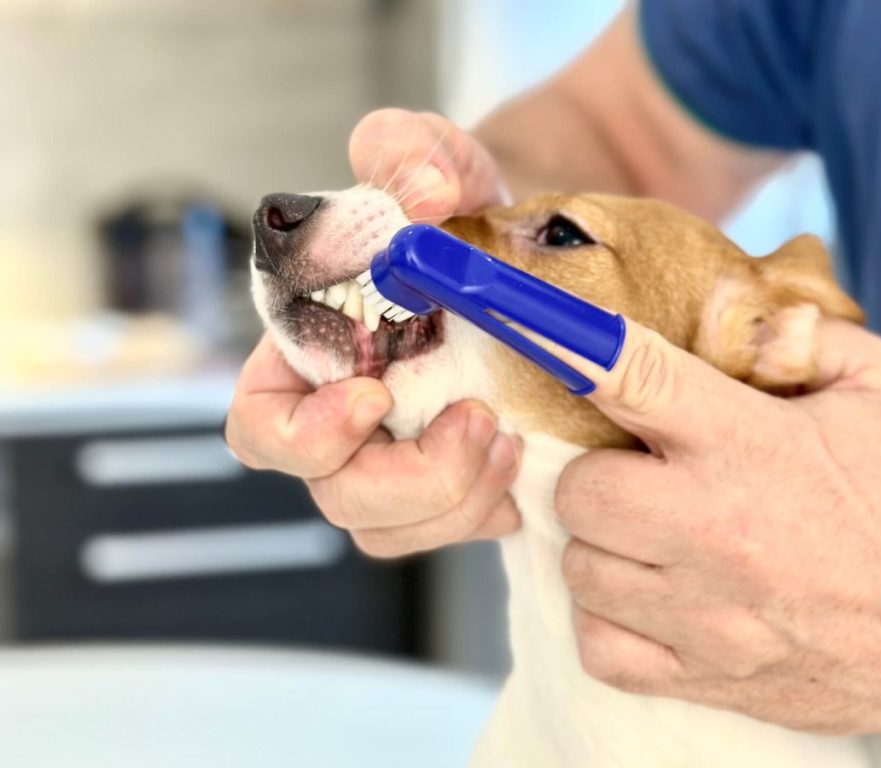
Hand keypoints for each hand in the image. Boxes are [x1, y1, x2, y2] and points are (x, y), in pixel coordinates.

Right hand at [226, 109, 519, 556]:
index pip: (259, 426)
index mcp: (309, 354)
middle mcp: (339, 420)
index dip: (302, 435)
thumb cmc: (458, 209)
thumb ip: (412, 153)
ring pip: (388, 529)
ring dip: (455, 502)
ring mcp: (391, 460)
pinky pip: (445, 533)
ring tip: (510, 442)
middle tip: (481, 422)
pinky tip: (522, 473)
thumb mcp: (436, 160)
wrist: (522, 251)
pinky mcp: (444, 486)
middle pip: (333, 493)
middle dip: (410, 479)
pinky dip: (484, 515)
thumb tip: (426, 194)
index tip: (374, 397)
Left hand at [553, 319, 880, 765]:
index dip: (572, 347)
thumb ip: (809, 337)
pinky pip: (601, 647)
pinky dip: (608, 620)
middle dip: (595, 474)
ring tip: (649, 536)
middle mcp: (717, 530)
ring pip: (581, 569)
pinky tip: (647, 597)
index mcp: (754, 447)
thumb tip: (740, 313)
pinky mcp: (704, 676)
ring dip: (603, 547)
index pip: (635, 379)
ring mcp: (705, 614)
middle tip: (636, 474)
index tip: (537, 331)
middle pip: (580, 491)